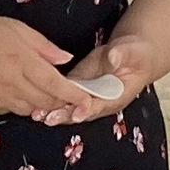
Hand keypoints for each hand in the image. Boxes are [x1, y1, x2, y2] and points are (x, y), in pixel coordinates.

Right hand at [0, 15, 98, 118]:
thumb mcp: (15, 29)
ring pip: (31, 109)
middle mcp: (13, 84)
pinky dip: (22, 104)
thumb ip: (43, 46)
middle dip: (61, 101)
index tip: (88, 99)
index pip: (55, 84)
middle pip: (46, 102)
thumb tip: (65, 59)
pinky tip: (18, 92)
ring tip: (43, 92)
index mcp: (22, 62)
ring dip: (42, 104)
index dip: (74, 95)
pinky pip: (12, 110)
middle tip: (69, 94)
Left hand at [38, 31, 155, 125]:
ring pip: (68, 106)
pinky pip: (62, 94)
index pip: (100, 106)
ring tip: (37, 114)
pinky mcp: (76, 84)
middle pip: (80, 112)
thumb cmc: (137, 55)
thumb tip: (114, 57)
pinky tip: (33, 100)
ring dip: (52, 111)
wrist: (132, 53)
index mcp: (116, 97)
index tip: (77, 113)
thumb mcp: (133, 53)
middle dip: (64, 115)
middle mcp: (99, 101)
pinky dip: (48, 98)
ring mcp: (86, 94)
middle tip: (48, 117)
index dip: (88, 110)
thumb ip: (123, 56)